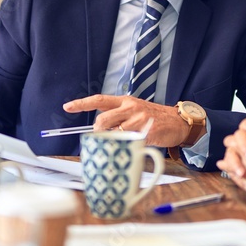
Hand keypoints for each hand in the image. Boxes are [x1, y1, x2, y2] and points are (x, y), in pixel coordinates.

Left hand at [63, 95, 189, 147]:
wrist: (178, 121)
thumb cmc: (154, 117)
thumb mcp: (136, 110)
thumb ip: (119, 116)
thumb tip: (100, 130)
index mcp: (125, 101)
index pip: (99, 99)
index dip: (81, 103)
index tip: (67, 107)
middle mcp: (130, 107)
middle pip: (102, 119)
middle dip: (98, 131)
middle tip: (103, 137)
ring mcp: (138, 119)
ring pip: (114, 132)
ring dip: (114, 140)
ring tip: (123, 141)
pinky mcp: (147, 131)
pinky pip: (129, 141)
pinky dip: (129, 145)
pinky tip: (137, 144)